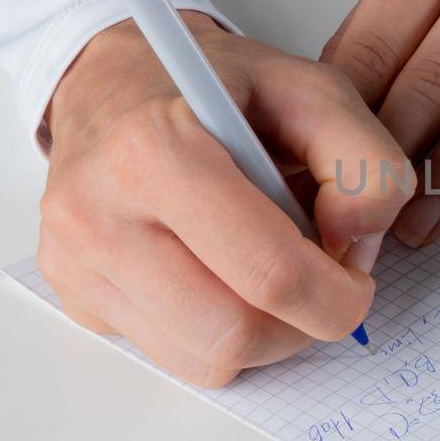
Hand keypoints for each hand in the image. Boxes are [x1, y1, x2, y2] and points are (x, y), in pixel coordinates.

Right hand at [36, 12, 412, 386]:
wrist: (110, 80)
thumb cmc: (215, 85)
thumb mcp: (312, 90)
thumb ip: (364, 162)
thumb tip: (355, 244)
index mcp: (155, 151)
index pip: (269, 273)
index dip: (336, 296)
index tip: (356, 280)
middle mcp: (99, 215)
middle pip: (234, 334)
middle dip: (300, 325)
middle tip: (320, 283)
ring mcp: (78, 265)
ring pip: (205, 360)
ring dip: (261, 334)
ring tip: (269, 273)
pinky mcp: (76, 297)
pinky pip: (172, 355)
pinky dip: (216, 331)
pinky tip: (220, 273)